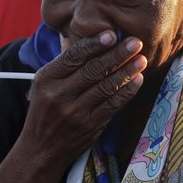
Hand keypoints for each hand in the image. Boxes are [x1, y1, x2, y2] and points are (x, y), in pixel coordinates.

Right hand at [19, 31, 145, 166]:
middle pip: (93, 70)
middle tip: (135, 42)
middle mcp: (59, 95)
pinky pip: (113, 105)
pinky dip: (127, 91)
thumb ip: (64, 63)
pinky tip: (137, 80)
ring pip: (106, 87)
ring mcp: (75, 112)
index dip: (94, 44)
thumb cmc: (44, 110)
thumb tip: (86, 37)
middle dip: (117, 55)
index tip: (111, 34)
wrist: (40, 149)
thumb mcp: (43, 84)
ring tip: (142, 59)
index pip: (74, 57)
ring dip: (127, 72)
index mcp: (46, 79)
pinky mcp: (90, 126)